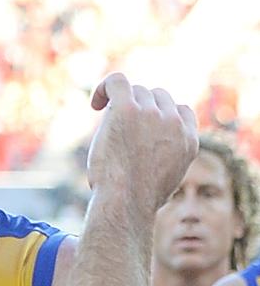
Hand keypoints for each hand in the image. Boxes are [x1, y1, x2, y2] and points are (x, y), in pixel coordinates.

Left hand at [87, 72, 197, 220]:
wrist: (126, 204)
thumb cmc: (137, 204)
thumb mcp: (164, 186)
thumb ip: (165, 165)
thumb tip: (154, 166)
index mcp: (189, 140)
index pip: (180, 111)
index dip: (160, 116)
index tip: (141, 132)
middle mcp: (173, 122)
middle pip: (156, 97)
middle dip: (139, 111)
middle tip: (120, 136)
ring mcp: (151, 113)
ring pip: (136, 91)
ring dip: (121, 106)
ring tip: (107, 132)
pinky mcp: (127, 109)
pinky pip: (116, 81)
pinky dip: (104, 88)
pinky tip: (95, 104)